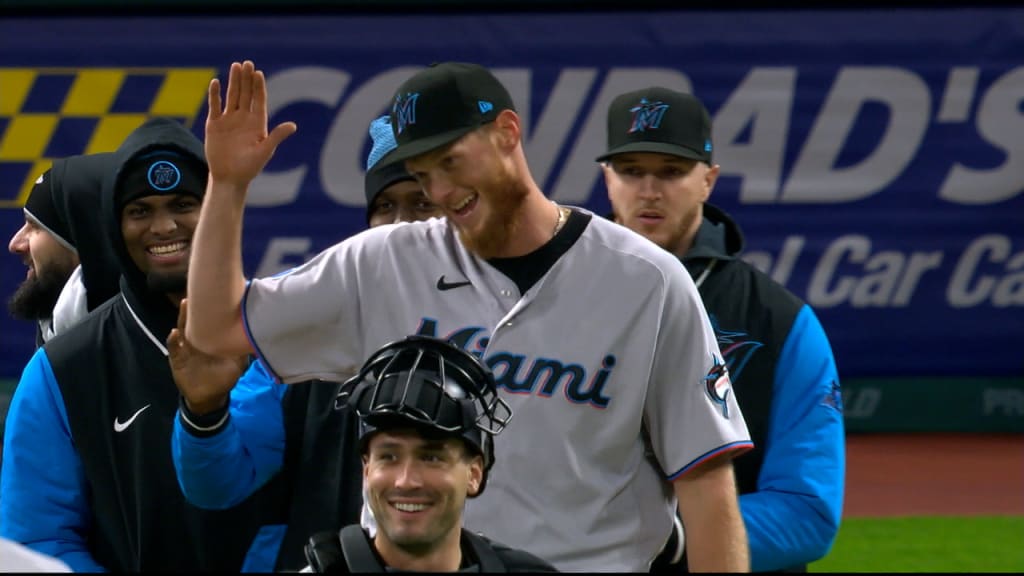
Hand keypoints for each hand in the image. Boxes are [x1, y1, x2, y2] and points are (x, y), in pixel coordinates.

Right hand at [167, 298, 247, 414]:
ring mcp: (186, 349)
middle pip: (195, 320)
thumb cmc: (223, 378)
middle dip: (196, 307)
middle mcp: (197, 341)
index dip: (213, 309)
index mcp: (211, 340)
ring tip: (185, 304)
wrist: (208, 396)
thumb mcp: (237, 364)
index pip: (210, 321)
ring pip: (183, 330)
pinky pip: (174, 349)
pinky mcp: (177, 360)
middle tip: (199, 291)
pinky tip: (174, 333)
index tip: (218, 294)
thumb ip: (244, 351)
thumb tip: (257, 338)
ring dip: (183, 317)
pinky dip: (173, 341)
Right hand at [205, 60, 296, 188]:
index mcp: (258, 123)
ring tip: (235, 66)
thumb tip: (293, 125)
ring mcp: (229, 120)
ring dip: (234, 81)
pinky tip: (216, 82)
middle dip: (247, 79)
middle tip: (247, 63)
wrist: (229, 178)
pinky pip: (215, 106)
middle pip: (246, 94)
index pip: (259, 100)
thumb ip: (277, 136)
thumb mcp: (265, 151)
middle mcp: (244, 118)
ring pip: (232, 96)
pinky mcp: (214, 124)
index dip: (259, 86)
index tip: (258, 73)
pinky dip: (215, 94)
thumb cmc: (250, 167)